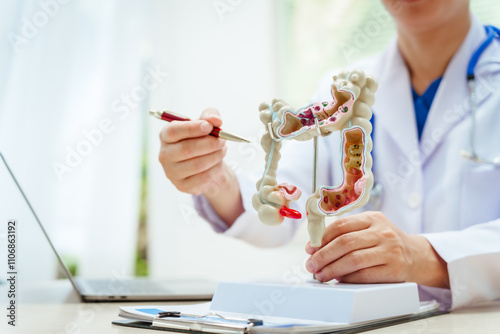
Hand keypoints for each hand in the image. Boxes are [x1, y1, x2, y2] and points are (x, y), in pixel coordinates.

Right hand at [159, 108, 227, 195]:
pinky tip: (218, 163)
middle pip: (186, 149)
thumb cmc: (202, 139)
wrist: (206, 162)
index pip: (174, 131)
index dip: (192, 128)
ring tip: (223, 150)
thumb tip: (215, 120)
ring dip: (215, 156)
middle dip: (209, 144)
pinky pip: (203, 178)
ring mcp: (171, 172)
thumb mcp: (207, 123)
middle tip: (222, 140)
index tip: (209, 127)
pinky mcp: (182, 185)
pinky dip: (215, 169)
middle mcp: (164, 154)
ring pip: (196, 165)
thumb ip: (210, 116)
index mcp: (166, 136)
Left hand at [305, 211, 448, 287]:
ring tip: (321, 275)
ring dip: (332, 269)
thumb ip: (347, 232)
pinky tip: (339, 280)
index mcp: (372, 218)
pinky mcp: (394, 270)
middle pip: (345, 243)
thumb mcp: (370, 228)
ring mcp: (390, 251)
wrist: (416, 255)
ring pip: (353, 260)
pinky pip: (365, 275)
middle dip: (323, 256)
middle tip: (311, 264)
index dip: (322, 238)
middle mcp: (382, 232)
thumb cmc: (385, 242)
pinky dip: (348, 278)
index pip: (341, 225)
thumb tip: (315, 246)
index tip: (310, 249)